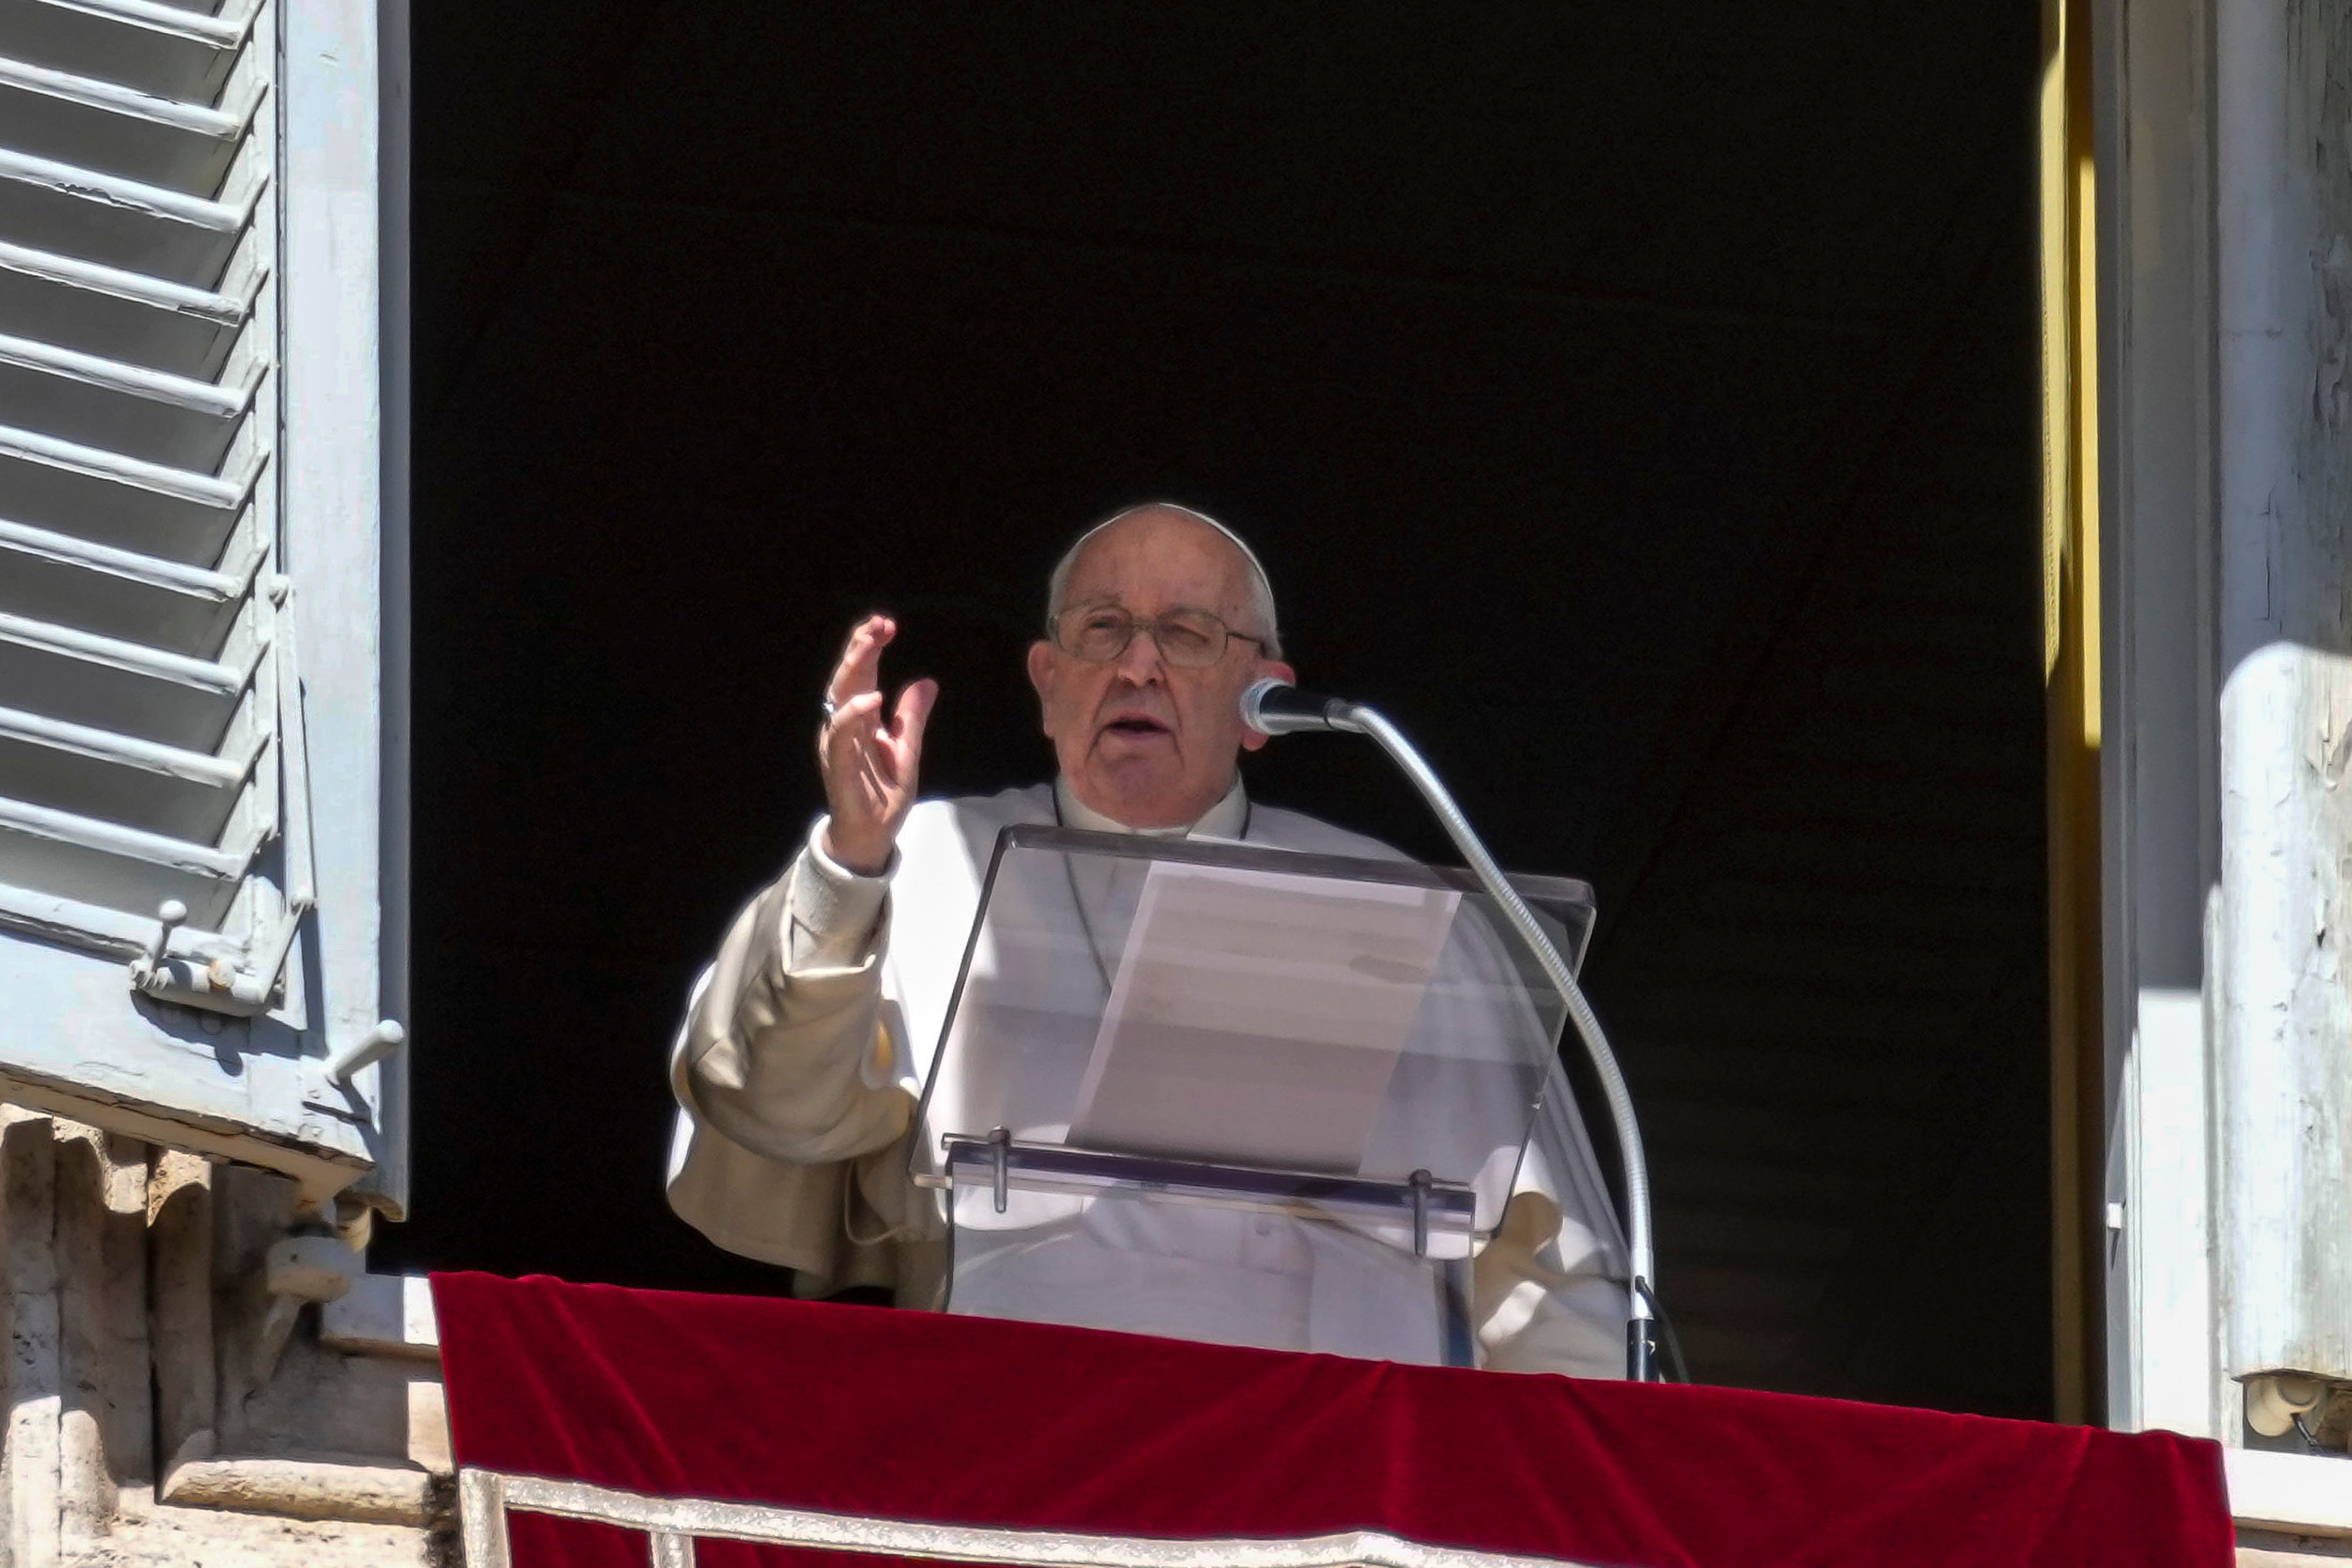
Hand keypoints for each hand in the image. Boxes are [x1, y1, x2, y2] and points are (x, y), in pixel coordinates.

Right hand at [817, 615, 937, 875]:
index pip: (862, 674)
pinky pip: (840, 735)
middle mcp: (845, 726)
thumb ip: (912, 717)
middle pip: (847, 678)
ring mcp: (838, 744)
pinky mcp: (838, 765)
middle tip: (878, 622)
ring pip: (838, 697)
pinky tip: (871, 699)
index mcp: (860, 719)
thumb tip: (927, 682)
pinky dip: (853, 714)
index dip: (870, 648)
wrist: (872, 835)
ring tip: (871, 643)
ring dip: (854, 667)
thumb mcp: (907, 749)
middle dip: (860, 647)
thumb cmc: (883, 793)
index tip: (886, 624)